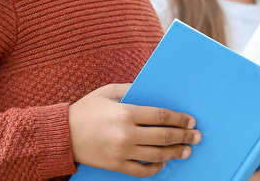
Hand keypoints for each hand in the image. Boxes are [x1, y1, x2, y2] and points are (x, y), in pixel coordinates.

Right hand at [69, 84, 200, 176]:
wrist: (61, 135)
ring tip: (186, 151)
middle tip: (197, 137)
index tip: (191, 121)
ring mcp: (121, 152)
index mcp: (126, 112)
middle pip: (163, 136)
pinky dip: (154, 168)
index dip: (179, 119)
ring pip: (156, 155)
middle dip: (183, 137)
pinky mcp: (115, 166)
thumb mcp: (107, 91)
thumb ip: (131, 88)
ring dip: (174, 153)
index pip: (161, 116)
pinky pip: (141, 171)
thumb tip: (152, 89)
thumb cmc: (85, 110)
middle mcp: (126, 134)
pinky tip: (162, 163)